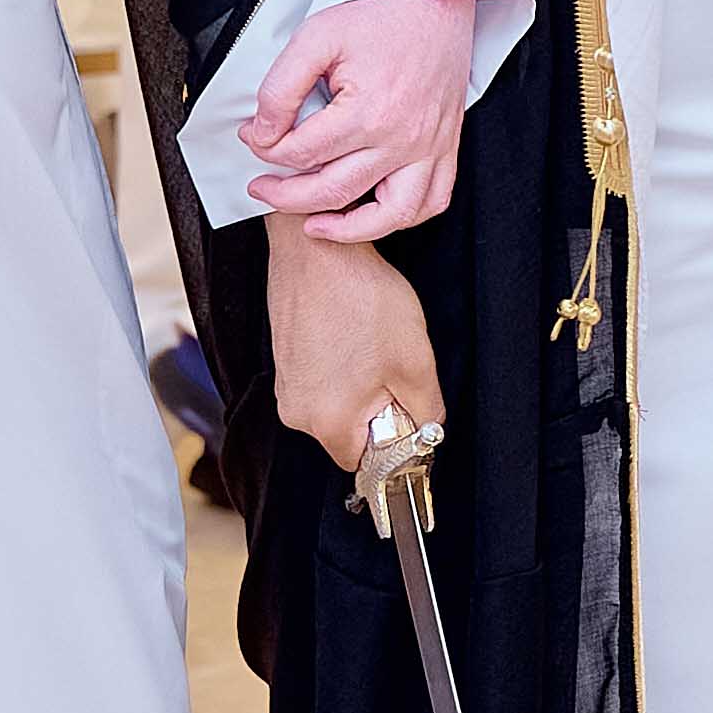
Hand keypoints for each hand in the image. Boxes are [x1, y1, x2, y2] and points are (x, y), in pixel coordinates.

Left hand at [235, 0, 473, 243]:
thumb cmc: (381, 12)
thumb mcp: (316, 37)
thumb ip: (281, 88)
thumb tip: (262, 132)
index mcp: (369, 112)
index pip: (302, 152)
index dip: (266, 148)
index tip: (254, 137)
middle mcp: (403, 138)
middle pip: (334, 189)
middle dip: (286, 195)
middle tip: (261, 188)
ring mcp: (430, 147)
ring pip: (390, 213)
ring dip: (347, 228)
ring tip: (314, 223)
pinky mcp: (447, 145)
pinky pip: (432, 201)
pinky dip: (403, 217)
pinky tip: (372, 213)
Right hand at [261, 220, 442, 477]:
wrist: (320, 247)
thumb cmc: (359, 297)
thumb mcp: (414, 361)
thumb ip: (426, 412)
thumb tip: (426, 433)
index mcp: (327, 421)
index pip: (367, 464)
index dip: (394, 443)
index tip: (406, 414)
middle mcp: (296, 411)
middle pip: (350, 435)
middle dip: (378, 410)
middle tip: (392, 369)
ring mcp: (287, 385)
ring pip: (338, 406)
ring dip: (361, 386)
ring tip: (371, 344)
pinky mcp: (285, 361)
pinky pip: (322, 382)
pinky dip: (343, 367)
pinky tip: (353, 334)